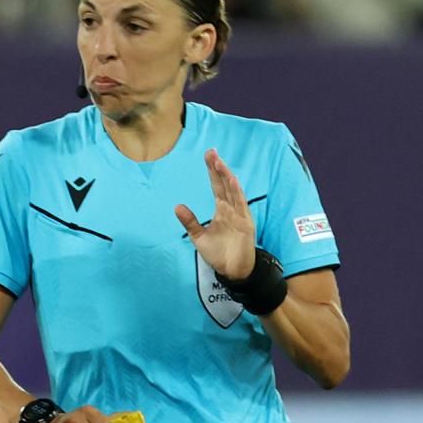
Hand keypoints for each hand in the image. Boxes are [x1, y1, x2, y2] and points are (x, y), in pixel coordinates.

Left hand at [175, 148, 255, 279]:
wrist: (232, 271)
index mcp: (221, 210)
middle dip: (218, 168)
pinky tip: (232, 181)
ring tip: (219, 162)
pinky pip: (241, 206)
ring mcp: (239, 215)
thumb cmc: (218, 253)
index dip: (212, 171)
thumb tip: (177, 206)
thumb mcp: (198, 237)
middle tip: (211, 152)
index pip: (216, 186)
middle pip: (224, 184)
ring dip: (226, 176)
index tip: (208, 155)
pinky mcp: (245, 224)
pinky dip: (236, 193)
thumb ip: (190, 222)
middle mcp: (231, 209)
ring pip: (233, 191)